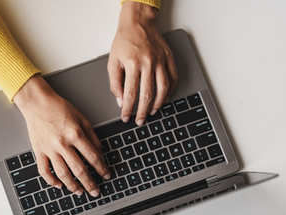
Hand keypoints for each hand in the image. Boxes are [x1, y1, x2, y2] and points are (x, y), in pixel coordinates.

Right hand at [13, 75, 110, 196]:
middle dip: (90, 183)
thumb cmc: (59, 108)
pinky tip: (59, 185)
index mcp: (76, 134)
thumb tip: (99, 152)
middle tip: (96, 192)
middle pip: (79, 169)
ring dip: (73, 186)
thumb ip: (92, 136)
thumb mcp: (82, 118)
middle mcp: (63, 144)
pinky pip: (44, 170)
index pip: (93, 157)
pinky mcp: (38, 151)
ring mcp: (49, 149)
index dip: (102, 169)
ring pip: (63, 174)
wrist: (37, 103)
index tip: (106, 175)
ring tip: (80, 192)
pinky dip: (51, 181)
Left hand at [108, 1, 177, 125]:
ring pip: (163, 88)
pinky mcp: (169, 58)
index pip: (130, 94)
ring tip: (152, 112)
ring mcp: (161, 61)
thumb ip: (115, 83)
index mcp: (133, 64)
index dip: (128, 109)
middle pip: (148, 94)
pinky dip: (170, 91)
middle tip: (140, 120)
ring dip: (158, 104)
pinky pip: (173, 78)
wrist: (138, 23)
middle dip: (143, 111)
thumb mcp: (112, 62)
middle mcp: (149, 63)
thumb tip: (121, 101)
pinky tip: (164, 98)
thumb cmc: (124, 42)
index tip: (126, 117)